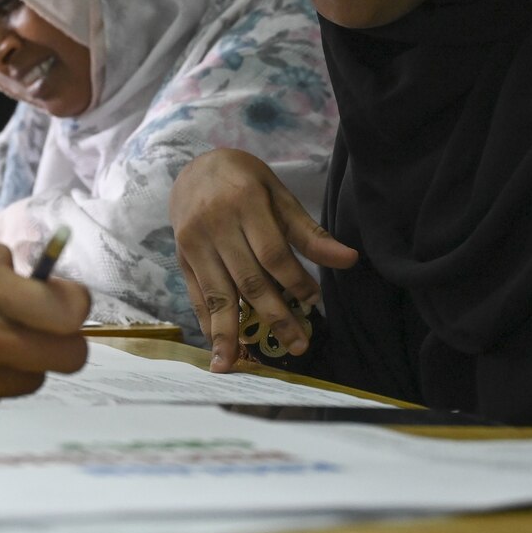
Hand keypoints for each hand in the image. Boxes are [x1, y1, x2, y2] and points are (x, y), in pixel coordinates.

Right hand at [170, 148, 357, 371]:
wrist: (192, 167)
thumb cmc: (243, 181)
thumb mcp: (278, 194)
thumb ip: (308, 231)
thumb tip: (349, 260)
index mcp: (244, 203)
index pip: (273, 253)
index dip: (296, 282)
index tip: (314, 303)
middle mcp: (215, 225)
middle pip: (248, 280)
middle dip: (274, 317)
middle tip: (299, 345)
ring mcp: (194, 244)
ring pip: (217, 294)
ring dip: (229, 332)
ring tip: (236, 365)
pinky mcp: (182, 258)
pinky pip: (197, 295)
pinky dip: (208, 322)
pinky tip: (218, 346)